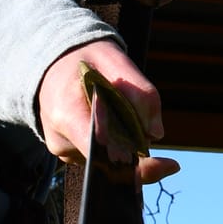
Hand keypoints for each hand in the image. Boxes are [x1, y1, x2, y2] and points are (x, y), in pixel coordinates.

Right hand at [36, 39, 178, 181]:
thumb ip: (139, 91)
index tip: (161, 164)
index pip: (98, 146)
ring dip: (128, 148)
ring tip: (127, 120)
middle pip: (107, 162)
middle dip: (138, 157)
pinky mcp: (72, 154)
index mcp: (66, 113)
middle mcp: (60, 139)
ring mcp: (65, 150)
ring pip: (107, 162)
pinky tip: (118, 127)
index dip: (128, 160)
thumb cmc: (86, 59)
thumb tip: (155, 133)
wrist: (56, 63)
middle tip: (166, 161)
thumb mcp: (114, 59)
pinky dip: (117, 147)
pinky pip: (102, 159)